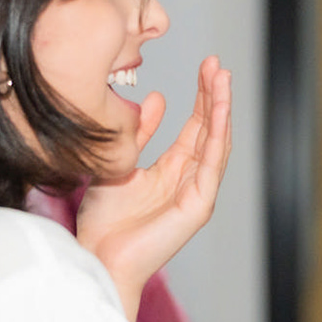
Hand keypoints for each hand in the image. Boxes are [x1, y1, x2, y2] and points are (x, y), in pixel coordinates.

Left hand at [78, 56, 231, 320]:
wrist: (98, 258)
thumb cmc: (104, 223)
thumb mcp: (119, 162)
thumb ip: (140, 133)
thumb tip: (157, 98)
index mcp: (174, 171)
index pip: (196, 125)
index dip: (202, 95)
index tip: (206, 65)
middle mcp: (191, 179)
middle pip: (210, 129)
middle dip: (215, 95)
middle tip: (218, 63)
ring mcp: (198, 193)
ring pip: (217, 142)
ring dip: (221, 109)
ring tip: (223, 79)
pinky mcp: (198, 206)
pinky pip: (212, 165)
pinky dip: (217, 136)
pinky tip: (219, 112)